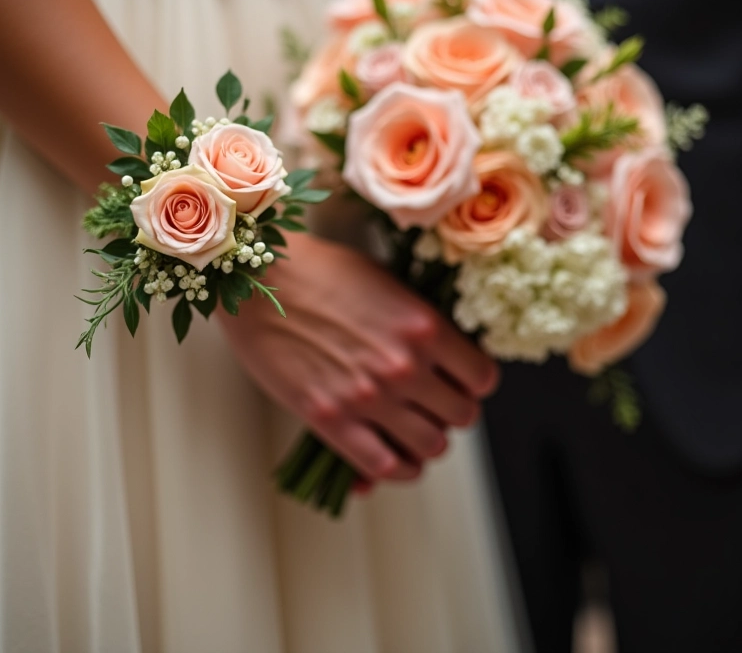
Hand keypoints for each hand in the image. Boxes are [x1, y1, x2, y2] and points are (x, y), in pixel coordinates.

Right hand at [221, 233, 498, 483]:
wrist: (259, 282)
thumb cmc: (321, 272)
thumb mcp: (388, 284)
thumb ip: (421, 324)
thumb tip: (445, 357)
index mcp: (425, 327)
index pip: (483, 378)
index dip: (473, 381)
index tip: (460, 379)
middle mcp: (406, 367)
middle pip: (463, 415)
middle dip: (452, 410)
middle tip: (434, 403)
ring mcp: (370, 398)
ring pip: (432, 446)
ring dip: (428, 440)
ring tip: (413, 428)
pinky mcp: (332, 421)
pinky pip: (385, 466)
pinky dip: (398, 469)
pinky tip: (395, 457)